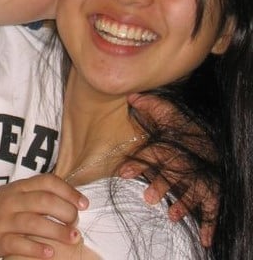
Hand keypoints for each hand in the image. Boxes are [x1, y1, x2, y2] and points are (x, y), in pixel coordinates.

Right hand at [0, 173, 87, 258]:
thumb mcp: (11, 194)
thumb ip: (34, 195)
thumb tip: (67, 200)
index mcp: (19, 187)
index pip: (48, 182)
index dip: (68, 191)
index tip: (84, 203)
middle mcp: (12, 200)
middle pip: (44, 200)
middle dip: (66, 210)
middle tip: (77, 221)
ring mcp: (4, 220)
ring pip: (34, 222)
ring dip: (57, 230)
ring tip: (74, 237)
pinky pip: (18, 243)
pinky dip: (36, 249)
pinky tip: (50, 253)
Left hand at [119, 93, 217, 247]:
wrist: (209, 138)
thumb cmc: (185, 127)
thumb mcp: (166, 111)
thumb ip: (149, 105)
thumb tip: (131, 95)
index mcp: (170, 148)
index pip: (152, 155)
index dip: (137, 164)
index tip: (122, 173)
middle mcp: (184, 164)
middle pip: (172, 175)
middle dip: (161, 185)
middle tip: (149, 196)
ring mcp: (199, 178)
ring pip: (191, 191)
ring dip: (183, 204)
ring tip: (172, 214)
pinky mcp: (212, 190)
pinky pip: (213, 209)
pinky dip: (211, 225)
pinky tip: (206, 239)